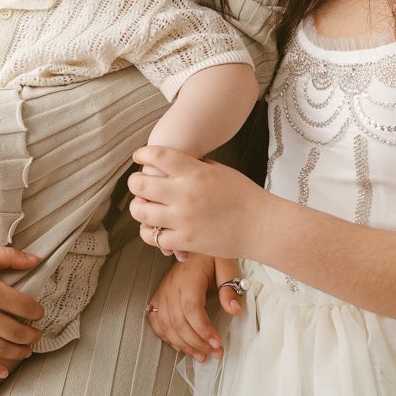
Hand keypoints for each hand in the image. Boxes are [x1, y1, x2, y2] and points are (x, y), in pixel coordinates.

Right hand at [0, 241, 43, 375]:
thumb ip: (9, 257)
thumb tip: (36, 260)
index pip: (26, 307)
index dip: (37, 312)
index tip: (39, 314)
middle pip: (17, 331)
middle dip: (32, 335)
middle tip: (37, 335)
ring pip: (0, 349)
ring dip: (18, 352)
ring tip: (27, 351)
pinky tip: (3, 372)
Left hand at [128, 146, 263, 260]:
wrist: (261, 225)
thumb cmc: (243, 196)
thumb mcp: (219, 170)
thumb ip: (193, 166)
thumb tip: (171, 161)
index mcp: (196, 173)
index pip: (158, 156)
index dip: (143, 154)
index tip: (139, 155)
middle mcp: (186, 194)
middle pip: (141, 185)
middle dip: (134, 182)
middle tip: (136, 183)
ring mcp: (184, 219)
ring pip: (142, 212)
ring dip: (138, 207)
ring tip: (141, 205)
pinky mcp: (185, 241)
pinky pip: (153, 237)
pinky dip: (148, 232)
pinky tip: (152, 227)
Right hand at [143, 255, 246, 362]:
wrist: (192, 241)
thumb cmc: (210, 254)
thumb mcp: (226, 263)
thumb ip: (229, 287)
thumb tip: (234, 311)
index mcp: (188, 277)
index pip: (191, 308)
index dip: (203, 329)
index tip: (217, 343)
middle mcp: (171, 286)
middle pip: (178, 321)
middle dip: (197, 343)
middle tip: (215, 353)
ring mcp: (162, 292)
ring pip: (166, 326)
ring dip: (184, 345)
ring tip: (202, 356)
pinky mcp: (158, 297)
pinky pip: (156, 322)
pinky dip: (167, 338)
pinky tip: (181, 346)